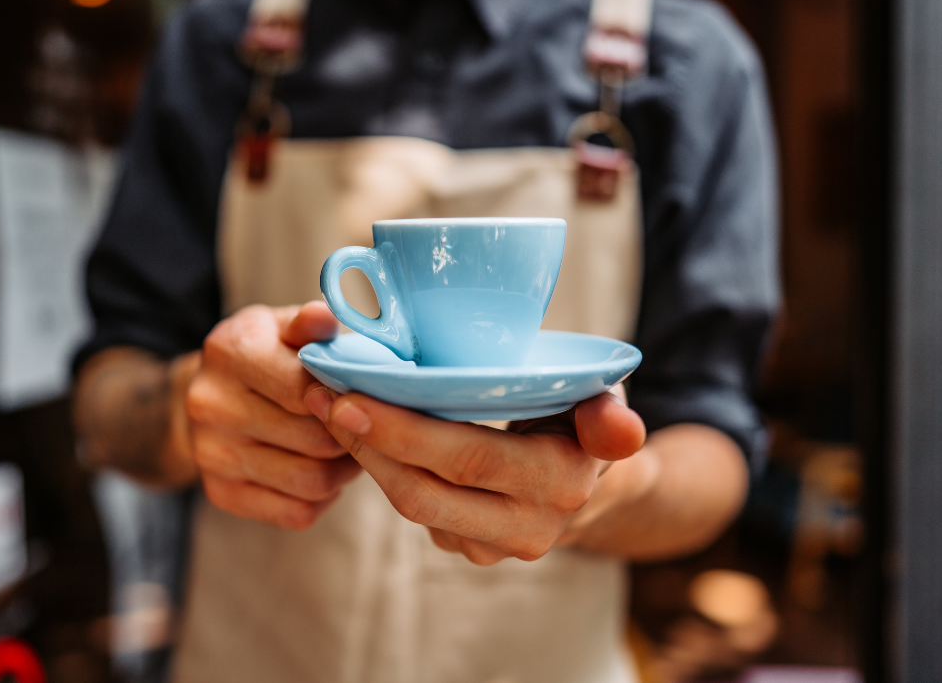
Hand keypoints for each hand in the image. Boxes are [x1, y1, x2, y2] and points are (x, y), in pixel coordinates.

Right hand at [185, 302, 362, 528]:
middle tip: (370, 424)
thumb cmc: (266, 352)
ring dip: (346, 469)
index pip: (304, 388)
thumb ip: (311, 323)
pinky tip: (326, 470)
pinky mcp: (221, 493)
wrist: (210, 393)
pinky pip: (297, 512)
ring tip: (353, 446)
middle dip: (353, 434)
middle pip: (315, 439)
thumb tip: (325, 315)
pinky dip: (324, 496)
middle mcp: (211, 404)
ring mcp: (212, 454)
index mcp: (230, 351)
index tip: (367, 393)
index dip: (347, 395)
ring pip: (312, 480)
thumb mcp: (285, 324)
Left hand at [303, 386, 645, 564]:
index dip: (404, 432)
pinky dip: (380, 468)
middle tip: (320, 394)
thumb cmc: (584, 425)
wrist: (593, 487)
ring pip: (411, 503)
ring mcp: (493, 545)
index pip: (468, 458)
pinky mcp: (469, 546)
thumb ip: (610, 419)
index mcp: (559, 483)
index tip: (350, 398)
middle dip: (365, 442)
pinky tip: (358, 430)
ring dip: (363, 456)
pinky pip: (415, 509)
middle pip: (423, 489)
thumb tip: (621, 432)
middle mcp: (526, 526)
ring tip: (326, 406)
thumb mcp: (605, 406)